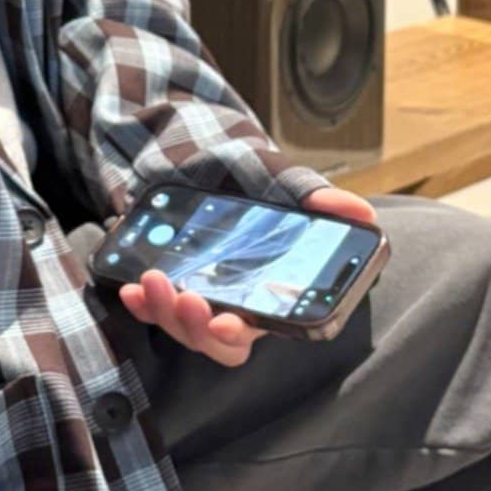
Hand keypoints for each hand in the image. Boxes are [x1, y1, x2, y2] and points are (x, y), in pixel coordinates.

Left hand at [116, 186, 378, 365]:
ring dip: (165, 312)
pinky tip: (130, 289)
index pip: (260, 326)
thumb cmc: (243, 172)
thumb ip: (314, 197)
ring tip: (153, 280)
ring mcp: (196, 296)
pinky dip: (141, 304)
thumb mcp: (279, 178)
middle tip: (186, 299)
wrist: (190, 151)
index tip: (225, 322)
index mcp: (268, 287)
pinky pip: (153, 310)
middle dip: (197, 327)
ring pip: (182, 328)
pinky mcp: (164, 288)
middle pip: (216, 339)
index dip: (241, 331)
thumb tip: (361, 214)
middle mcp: (233, 300)